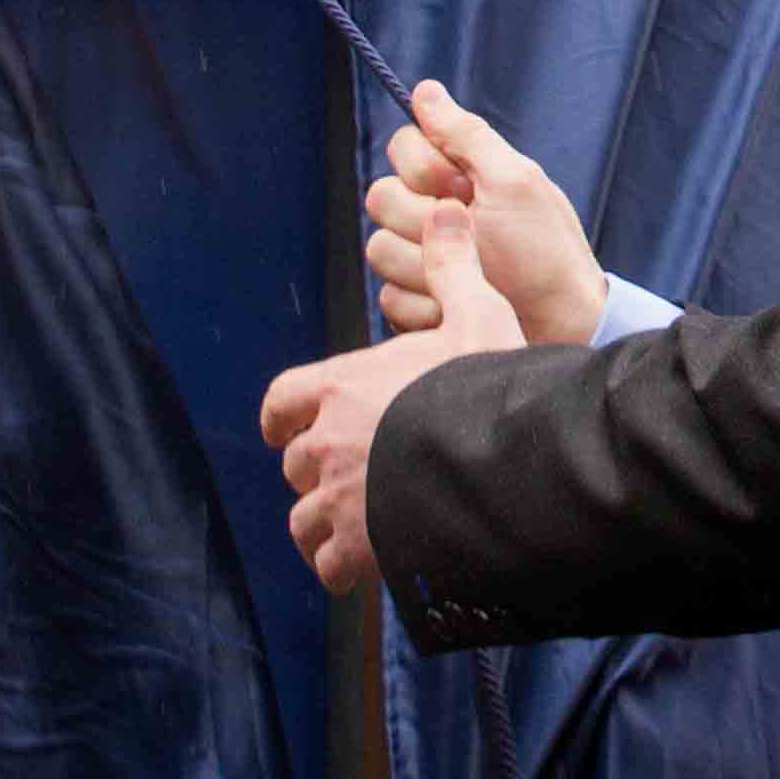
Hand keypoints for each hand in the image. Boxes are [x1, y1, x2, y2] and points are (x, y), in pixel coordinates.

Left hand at [261, 204, 526, 592]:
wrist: (498, 459)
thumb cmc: (484, 382)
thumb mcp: (476, 311)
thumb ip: (453, 266)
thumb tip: (447, 209)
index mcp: (340, 385)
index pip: (282, 401)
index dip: (284, 416)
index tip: (289, 427)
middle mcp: (327, 442)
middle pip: (296, 463)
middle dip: (316, 471)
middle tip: (347, 477)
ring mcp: (339, 498)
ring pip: (304, 519)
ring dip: (321, 525)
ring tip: (348, 531)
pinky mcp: (358, 547)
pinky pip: (328, 566)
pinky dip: (338, 568)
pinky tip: (362, 569)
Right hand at [366, 82, 603, 344]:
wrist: (561, 325)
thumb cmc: (545, 250)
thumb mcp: (514, 182)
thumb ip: (467, 135)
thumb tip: (425, 88)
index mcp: (458, 176)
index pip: (402, 147)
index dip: (425, 168)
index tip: (464, 188)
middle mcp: (433, 212)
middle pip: (381, 197)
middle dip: (425, 221)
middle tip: (475, 236)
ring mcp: (419, 259)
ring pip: (378, 249)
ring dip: (427, 266)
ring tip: (474, 276)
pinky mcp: (414, 303)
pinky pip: (388, 296)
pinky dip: (426, 305)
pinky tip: (460, 306)